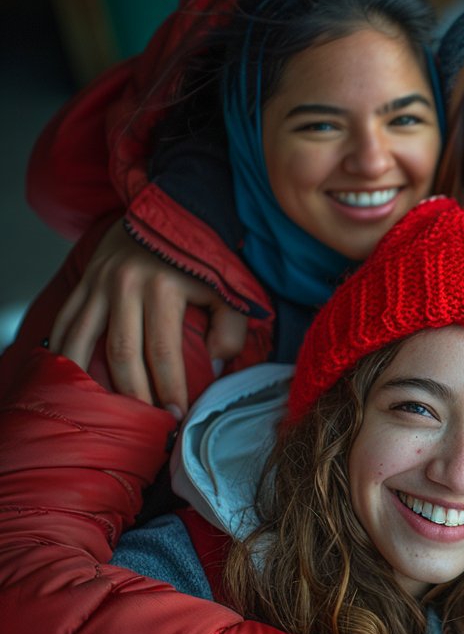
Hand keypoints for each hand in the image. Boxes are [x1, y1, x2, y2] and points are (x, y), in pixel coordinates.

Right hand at [48, 222, 247, 414]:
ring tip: (98, 411)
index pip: (163, 353)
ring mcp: (98, 283)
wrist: (174, 208)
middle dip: (133, 395)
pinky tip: (66, 378)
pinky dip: (61, 351)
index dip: (169, 390)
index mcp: (163, 288)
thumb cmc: (208, 256)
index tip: (176, 418)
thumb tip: (215, 365)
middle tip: (144, 425)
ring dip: (87, 380)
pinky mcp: (84, 281)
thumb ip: (231, 328)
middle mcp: (125, 285)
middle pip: (121, 354)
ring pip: (81, 340)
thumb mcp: (230, 288)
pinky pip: (65, 321)